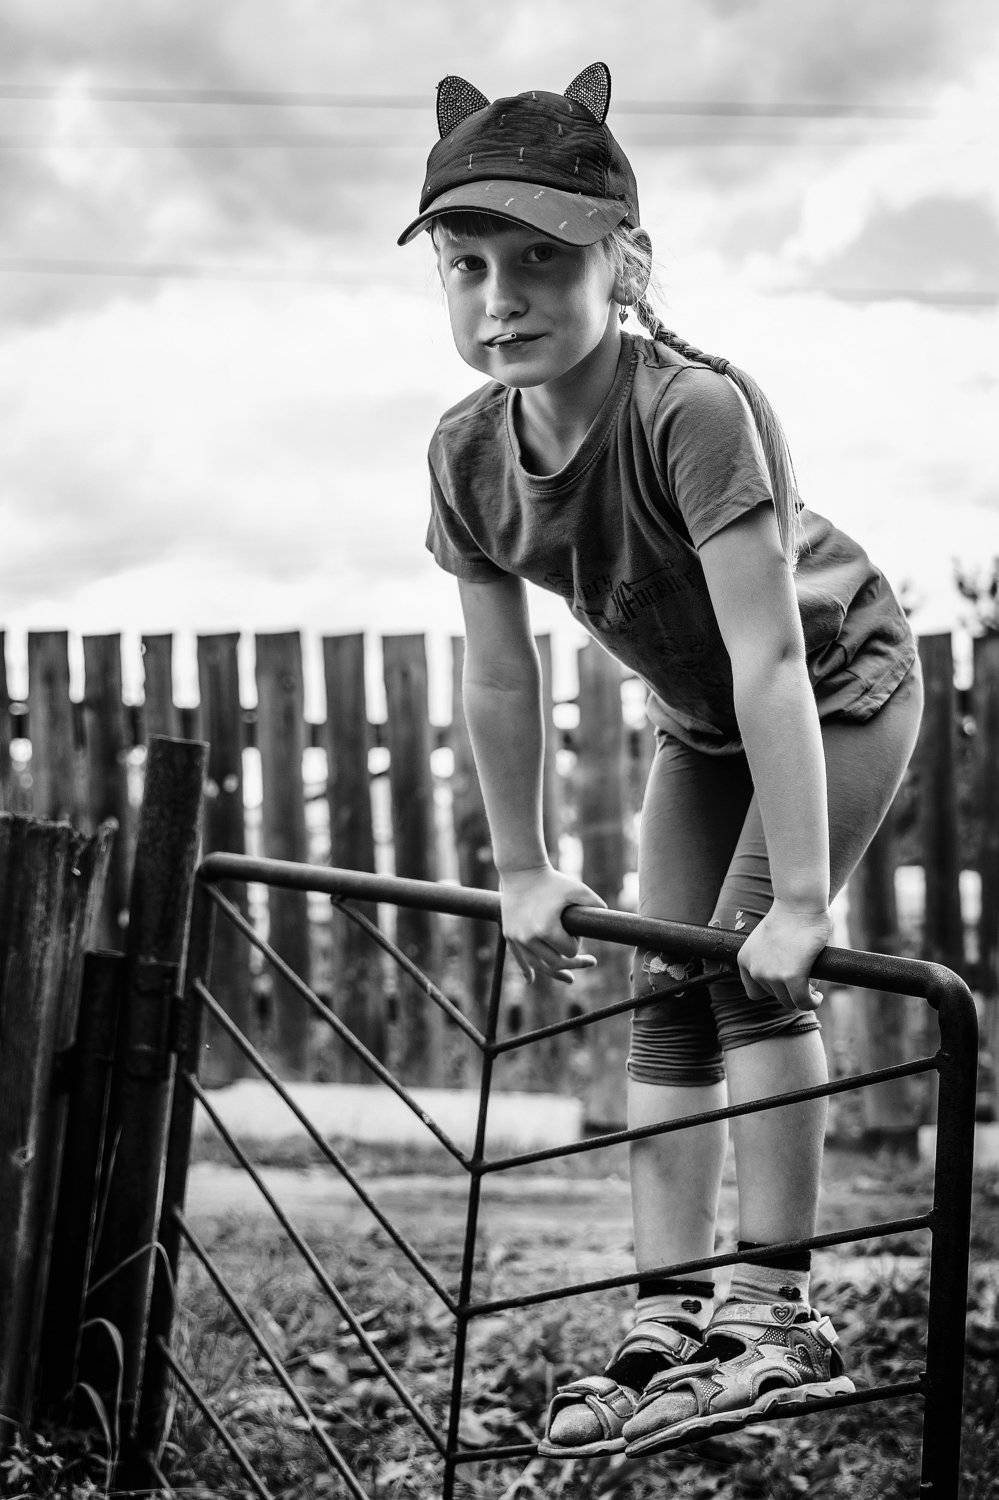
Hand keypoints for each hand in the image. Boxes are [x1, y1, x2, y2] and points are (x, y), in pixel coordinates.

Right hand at [499, 863, 605, 984]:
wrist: (521, 871)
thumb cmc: (551, 880)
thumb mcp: (578, 889)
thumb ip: (595, 904)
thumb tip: (608, 916)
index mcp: (546, 929)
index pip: (569, 951)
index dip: (578, 945)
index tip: (578, 934)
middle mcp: (529, 938)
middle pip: (555, 963)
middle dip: (573, 963)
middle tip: (590, 961)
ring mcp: (517, 938)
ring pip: (538, 965)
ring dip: (555, 973)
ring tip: (570, 978)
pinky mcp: (509, 935)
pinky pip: (519, 958)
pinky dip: (527, 970)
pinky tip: (531, 980)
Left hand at [736, 899, 832, 1011]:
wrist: (798, 903)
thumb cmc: (790, 915)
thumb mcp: (768, 941)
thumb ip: (770, 960)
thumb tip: (787, 978)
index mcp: (745, 960)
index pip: (755, 991)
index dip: (773, 989)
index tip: (785, 982)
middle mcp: (754, 969)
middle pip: (775, 996)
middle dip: (790, 990)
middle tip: (804, 978)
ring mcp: (771, 975)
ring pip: (789, 1001)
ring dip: (802, 995)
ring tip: (812, 983)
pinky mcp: (791, 977)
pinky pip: (803, 1001)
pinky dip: (812, 1001)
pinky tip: (817, 995)